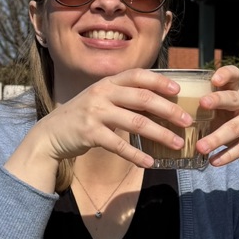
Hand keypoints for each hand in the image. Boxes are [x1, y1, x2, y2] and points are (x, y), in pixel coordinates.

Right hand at [5, 69, 194, 190]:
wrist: (51, 133)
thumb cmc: (82, 116)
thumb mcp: (100, 99)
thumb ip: (123, 97)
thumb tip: (158, 102)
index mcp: (107, 83)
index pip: (137, 75)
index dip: (159, 81)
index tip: (179, 90)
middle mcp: (102, 94)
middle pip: (142, 99)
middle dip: (168, 110)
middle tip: (187, 121)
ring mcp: (95, 113)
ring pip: (135, 122)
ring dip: (160, 134)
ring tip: (177, 144)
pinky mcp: (90, 134)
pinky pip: (119, 145)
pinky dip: (136, 155)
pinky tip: (150, 162)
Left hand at [195, 65, 238, 167]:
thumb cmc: (232, 122)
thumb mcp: (221, 113)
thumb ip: (203, 111)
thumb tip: (169, 115)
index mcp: (235, 91)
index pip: (234, 75)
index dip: (225, 74)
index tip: (213, 80)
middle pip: (234, 98)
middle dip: (218, 100)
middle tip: (202, 103)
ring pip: (235, 127)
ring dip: (216, 138)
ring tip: (200, 147)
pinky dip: (227, 155)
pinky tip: (213, 162)